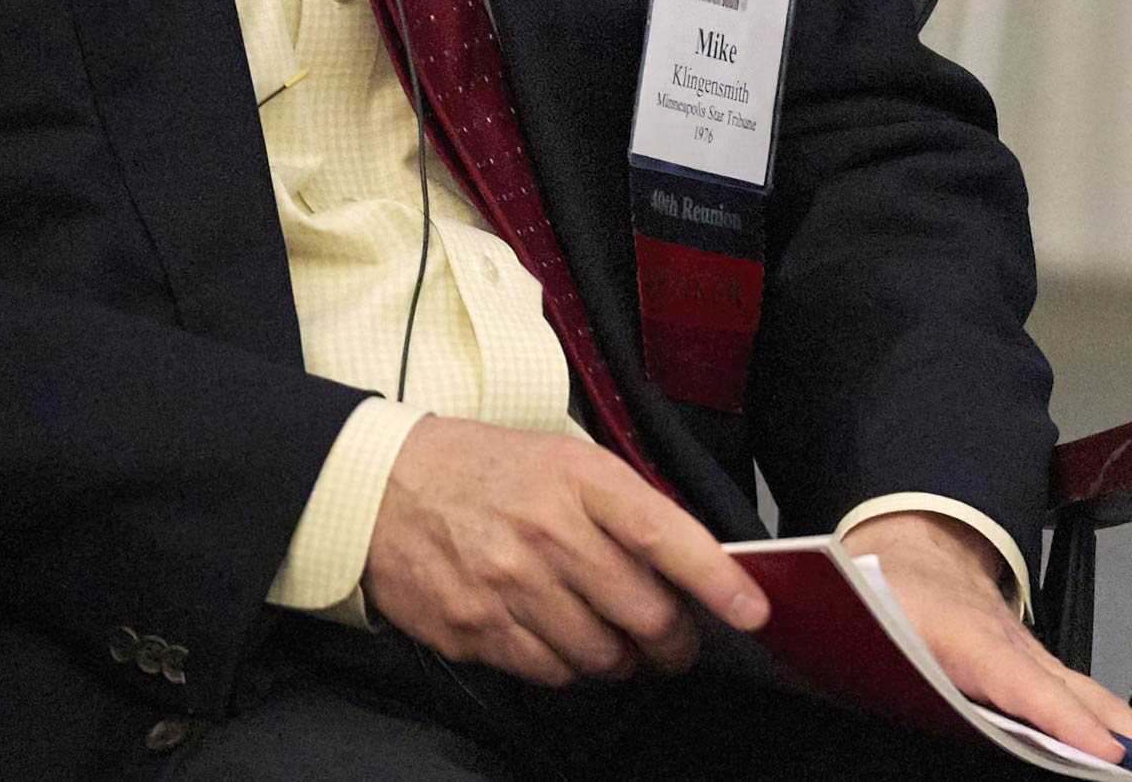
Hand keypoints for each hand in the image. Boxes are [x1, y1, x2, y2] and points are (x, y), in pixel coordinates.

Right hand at [366, 415, 762, 686]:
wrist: (379, 486)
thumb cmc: (483, 469)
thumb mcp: (564, 459)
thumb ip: (624, 507)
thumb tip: (688, 563)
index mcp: (581, 482)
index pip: (668, 537)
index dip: (718, 580)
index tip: (752, 609)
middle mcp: (547, 534)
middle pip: (643, 612)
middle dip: (675, 640)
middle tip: (679, 642)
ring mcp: (507, 586)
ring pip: (600, 653)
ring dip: (624, 660)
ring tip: (622, 647)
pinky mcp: (473, 628)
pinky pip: (548, 671)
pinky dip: (571, 669)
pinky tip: (567, 647)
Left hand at [844, 510, 1131, 763]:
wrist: (916, 548)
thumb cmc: (888, 595)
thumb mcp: (875, 631)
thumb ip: (890, 674)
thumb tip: (903, 706)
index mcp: (970, 641)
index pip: (1026, 686)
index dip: (1067, 722)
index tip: (1107, 753)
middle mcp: (1014, 648)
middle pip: (1077, 694)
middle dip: (1122, 733)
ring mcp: (1029, 655)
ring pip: (1085, 694)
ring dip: (1124, 729)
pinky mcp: (1031, 664)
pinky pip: (1075, 693)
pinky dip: (1106, 719)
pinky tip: (1118, 746)